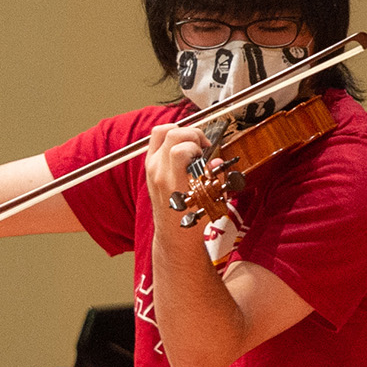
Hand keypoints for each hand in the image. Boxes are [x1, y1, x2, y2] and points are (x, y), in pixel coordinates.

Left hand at [144, 122, 216, 249]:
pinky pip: (156, 139)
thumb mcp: (209, 201)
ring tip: (191, 142)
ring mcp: (151, 168)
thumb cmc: (191, 220)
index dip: (196, 144)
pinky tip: (182, 145)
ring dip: (179, 131)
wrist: (174, 235)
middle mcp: (158, 172)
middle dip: (191, 133)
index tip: (206, 151)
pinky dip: (170, 136)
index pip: (179, 149)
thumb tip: (216, 160)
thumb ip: (214, 178)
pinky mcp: (150, 166)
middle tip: (202, 145)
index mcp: (173, 182)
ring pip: (160, 132)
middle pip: (170, 133)